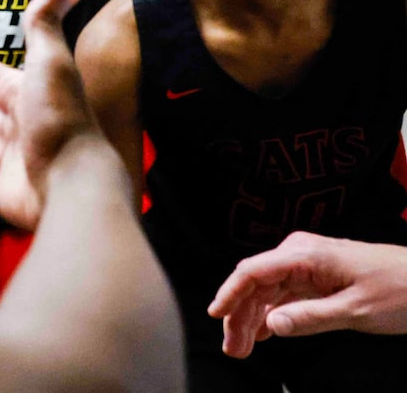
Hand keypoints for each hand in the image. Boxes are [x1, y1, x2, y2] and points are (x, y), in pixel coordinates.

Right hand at [209, 232, 406, 356]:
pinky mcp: (315, 275)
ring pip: (266, 291)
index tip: (215, 316)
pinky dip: (271, 313)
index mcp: (305, 255)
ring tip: (243, 347)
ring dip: (253, 318)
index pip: (253, 272)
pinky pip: (283, 293)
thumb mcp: (357, 310)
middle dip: (240, 316)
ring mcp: (307, 264)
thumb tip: (272, 325)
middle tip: (234, 349)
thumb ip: (311, 317)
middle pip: (255, 283)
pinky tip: (264, 332)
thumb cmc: (401, 290)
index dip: (230, 294)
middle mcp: (300, 254)